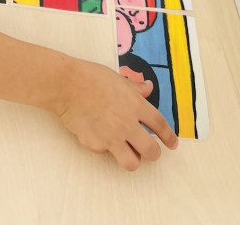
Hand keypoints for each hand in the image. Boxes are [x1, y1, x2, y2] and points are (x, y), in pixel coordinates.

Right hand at [57, 60, 177, 170]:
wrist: (67, 85)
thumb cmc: (92, 77)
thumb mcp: (118, 79)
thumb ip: (135, 88)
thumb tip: (148, 88)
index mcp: (136, 105)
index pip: (160, 126)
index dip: (169, 137)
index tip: (172, 144)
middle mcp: (127, 124)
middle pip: (151, 151)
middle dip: (153, 153)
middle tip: (149, 150)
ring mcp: (112, 137)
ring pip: (133, 163)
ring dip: (132, 159)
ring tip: (127, 151)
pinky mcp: (96, 145)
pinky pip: (106, 153)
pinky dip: (105, 147)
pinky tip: (98, 134)